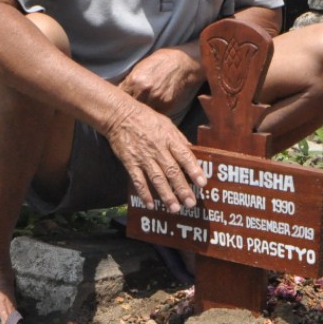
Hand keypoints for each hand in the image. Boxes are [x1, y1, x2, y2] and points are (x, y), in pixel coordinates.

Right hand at [103, 97, 206, 212]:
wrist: (120, 115)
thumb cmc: (146, 119)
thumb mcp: (166, 124)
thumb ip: (179, 140)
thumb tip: (192, 152)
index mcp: (169, 138)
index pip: (185, 156)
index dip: (194, 170)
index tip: (202, 183)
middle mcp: (157, 149)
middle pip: (172, 171)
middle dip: (182, 189)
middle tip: (190, 203)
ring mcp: (143, 157)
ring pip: (157, 179)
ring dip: (166, 195)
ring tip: (174, 208)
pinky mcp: (130, 162)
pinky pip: (138, 181)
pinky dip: (144, 193)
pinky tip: (150, 204)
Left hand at [118, 47, 203, 116]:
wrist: (181, 63)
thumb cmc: (159, 62)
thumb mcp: (140, 67)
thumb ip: (128, 81)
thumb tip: (117, 92)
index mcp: (135, 80)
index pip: (119, 96)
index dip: (117, 100)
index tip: (116, 103)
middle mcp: (144, 91)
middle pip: (129, 107)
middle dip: (126, 108)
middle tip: (125, 110)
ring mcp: (156, 99)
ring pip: (141, 113)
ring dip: (138, 113)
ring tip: (136, 113)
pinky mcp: (166, 106)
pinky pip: (153, 114)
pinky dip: (150, 114)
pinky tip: (149, 112)